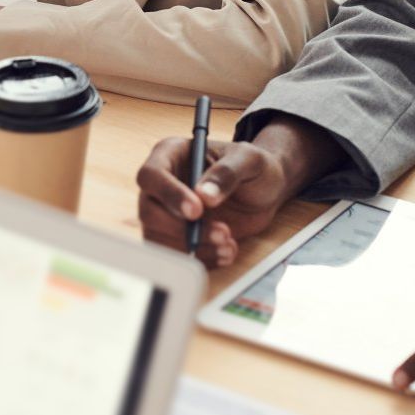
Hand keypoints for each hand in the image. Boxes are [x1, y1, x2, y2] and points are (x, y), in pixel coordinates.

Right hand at [136, 114, 344, 267]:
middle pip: (149, 212)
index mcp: (171, 154)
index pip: (151, 175)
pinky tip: (226, 252)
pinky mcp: (176, 237)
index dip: (169, 195)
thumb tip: (204, 195)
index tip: (197, 211)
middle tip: (222, 233)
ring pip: (160, 238)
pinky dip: (201, 260)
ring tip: (228, 244)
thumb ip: (227, 173)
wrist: (265, 191)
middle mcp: (162, 184)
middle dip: (183, 230)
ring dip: (194, 248)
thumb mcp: (249, 159)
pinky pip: (175, 256)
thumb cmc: (253, 166)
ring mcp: (166, 213)